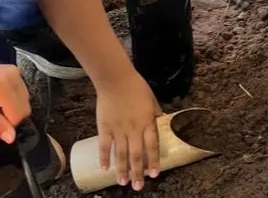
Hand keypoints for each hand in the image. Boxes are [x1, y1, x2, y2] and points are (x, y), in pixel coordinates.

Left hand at [0, 64, 29, 143]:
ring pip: (26, 101)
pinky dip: (14, 100)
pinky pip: (23, 93)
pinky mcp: (18, 72)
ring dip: (14, 108)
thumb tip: (11, 137)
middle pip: (25, 109)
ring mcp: (18, 73)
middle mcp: (14, 77)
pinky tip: (2, 98)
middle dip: (12, 116)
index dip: (7, 124)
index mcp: (2, 86)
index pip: (17, 115)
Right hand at [96, 72, 161, 190]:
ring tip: (123, 182)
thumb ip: (156, 114)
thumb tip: (163, 122)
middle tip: (138, 187)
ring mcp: (119, 130)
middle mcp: (134, 129)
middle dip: (138, 172)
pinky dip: (104, 158)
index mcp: (147, 123)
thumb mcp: (152, 100)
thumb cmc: (137, 88)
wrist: (116, 80)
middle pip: (137, 155)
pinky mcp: (105, 127)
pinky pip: (104, 146)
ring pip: (121, 154)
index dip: (153, 161)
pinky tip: (105, 169)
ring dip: (122, 170)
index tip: (154, 175)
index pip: (152, 146)